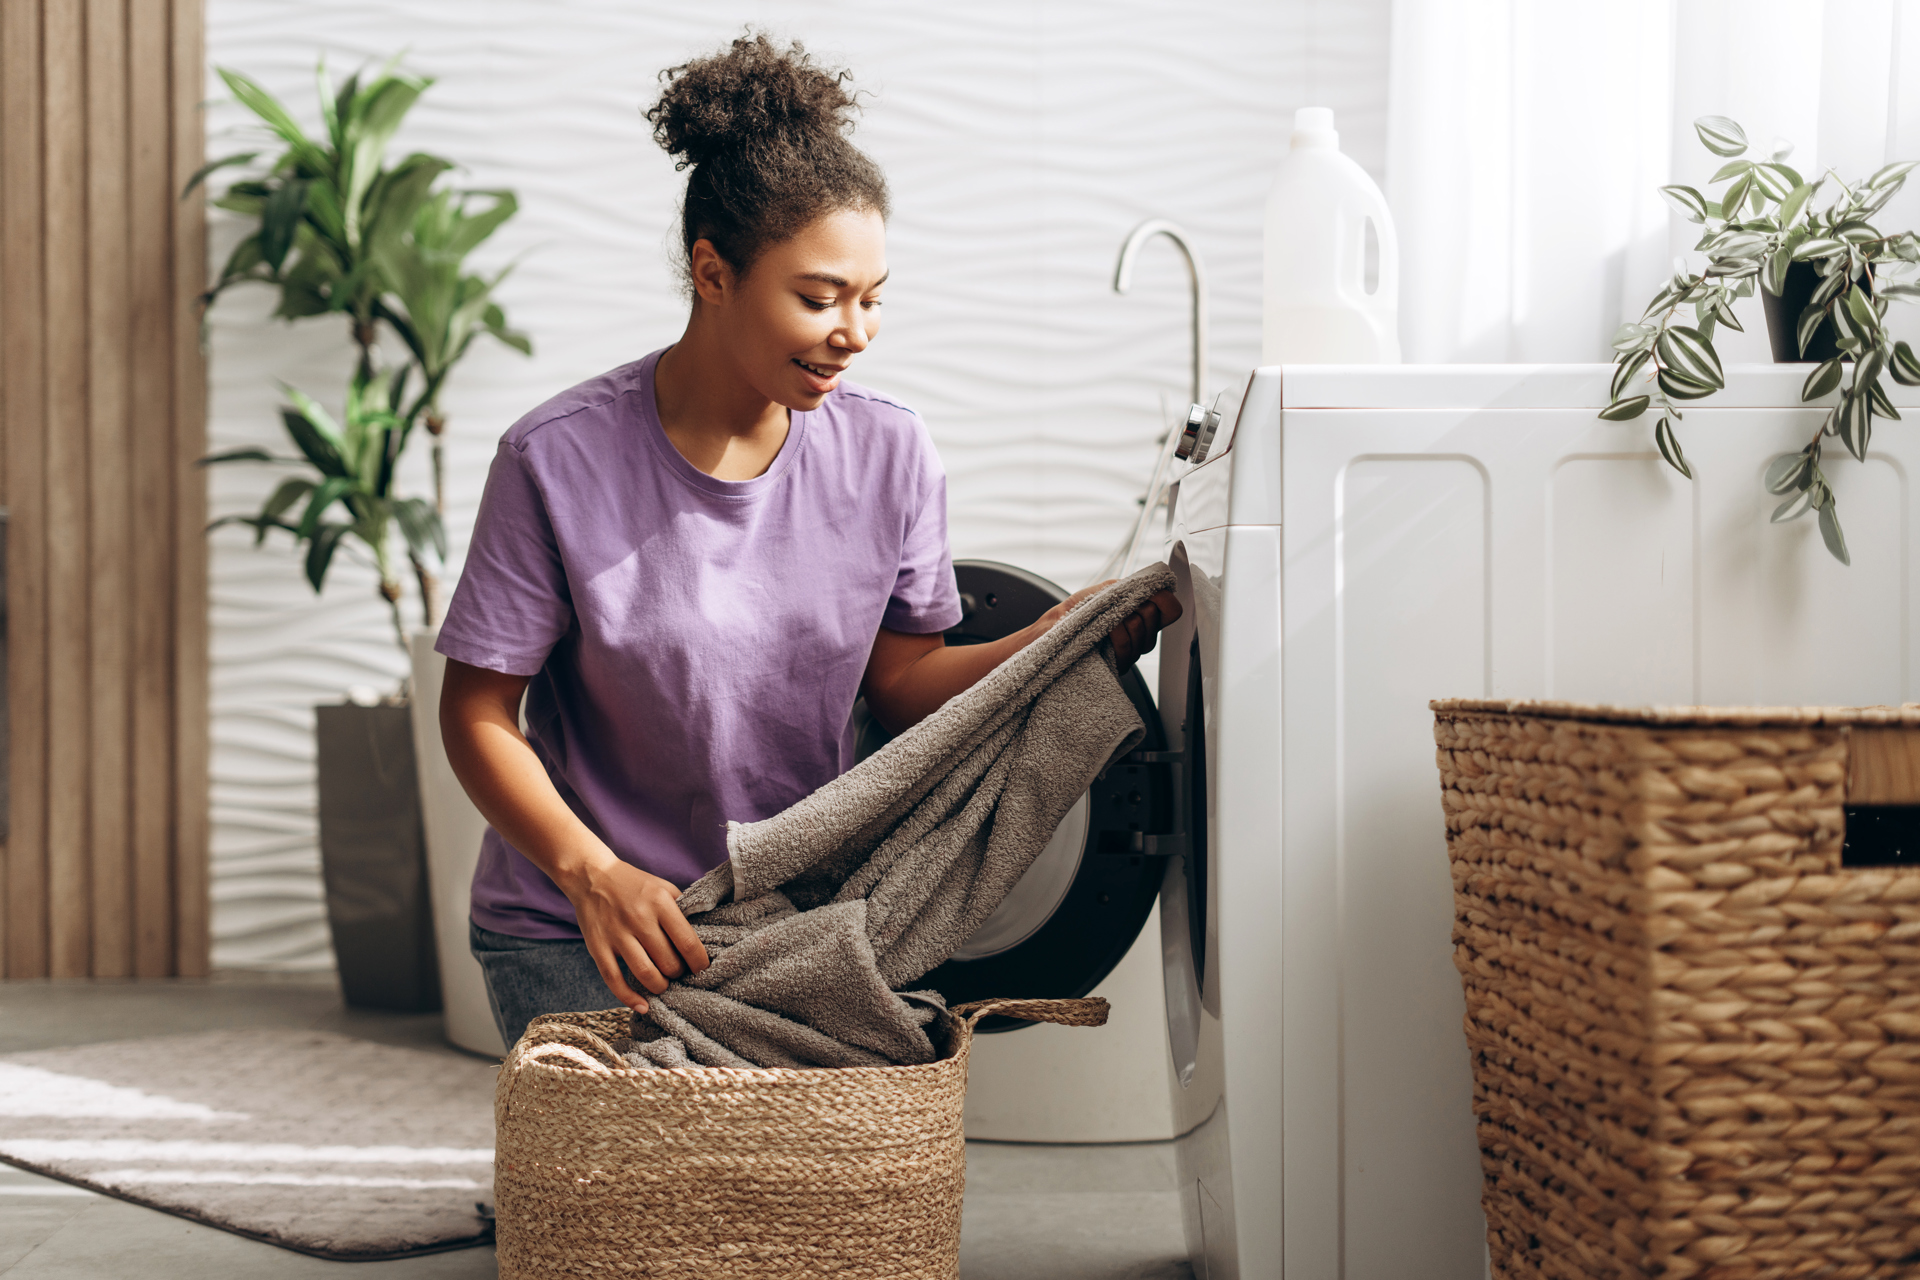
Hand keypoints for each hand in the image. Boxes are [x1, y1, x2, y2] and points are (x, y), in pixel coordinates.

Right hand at [560, 855, 709, 1012]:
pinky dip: (629, 998)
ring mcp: (617, 934)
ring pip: (645, 974)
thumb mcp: (663, 887)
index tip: (702, 970)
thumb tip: (705, 937)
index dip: (699, 963)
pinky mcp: (597, 947)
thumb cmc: (634, 884)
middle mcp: (639, 919)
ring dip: (660, 987)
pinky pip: (614, 980)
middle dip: (679, 974)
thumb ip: (682, 910)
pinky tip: (643, 1006)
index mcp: (660, 902)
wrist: (592, 876)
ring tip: (664, 985)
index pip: (688, 942)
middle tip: (679, 973)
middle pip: (668, 962)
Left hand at [1040, 582, 1184, 667]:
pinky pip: (1128, 650)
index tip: (1152, 596)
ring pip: (1143, 636)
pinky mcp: (1118, 666)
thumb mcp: (1099, 592)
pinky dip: (1116, 638)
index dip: (1166, 602)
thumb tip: (1150, 582)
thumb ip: (1125, 587)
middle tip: (1117, 609)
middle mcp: (1139, 635)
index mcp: (1139, 615)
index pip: (1171, 610)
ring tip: (1105, 623)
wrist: (1050, 634)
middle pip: (1156, 621)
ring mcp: (1131, 651)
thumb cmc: (1070, 614)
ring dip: (1122, 625)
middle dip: (1136, 610)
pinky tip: (1103, 636)